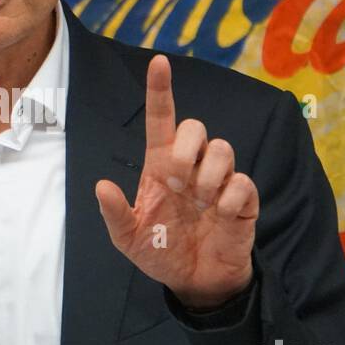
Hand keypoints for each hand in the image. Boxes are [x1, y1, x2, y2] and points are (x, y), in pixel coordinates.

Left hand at [95, 55, 258, 308]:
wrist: (195, 282)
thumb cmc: (161, 252)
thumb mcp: (128, 238)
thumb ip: (115, 214)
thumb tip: (101, 186)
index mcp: (160, 167)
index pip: (161, 120)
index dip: (160, 90)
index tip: (158, 62)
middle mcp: (191, 166)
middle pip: (195, 127)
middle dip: (185, 150)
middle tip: (176, 183)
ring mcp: (219, 181)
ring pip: (223, 148)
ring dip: (208, 174)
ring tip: (200, 202)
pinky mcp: (243, 200)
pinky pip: (242, 182)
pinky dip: (230, 198)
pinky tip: (220, 215)